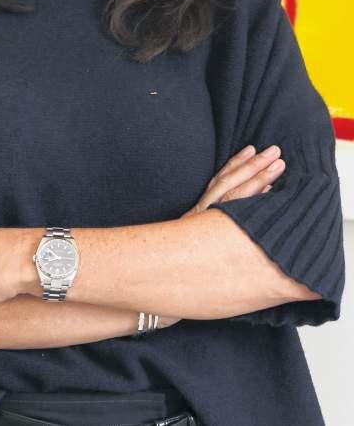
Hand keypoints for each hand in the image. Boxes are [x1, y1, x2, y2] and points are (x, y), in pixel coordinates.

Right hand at [157, 144, 284, 329]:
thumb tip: (224, 215)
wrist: (155, 285)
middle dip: (254, 167)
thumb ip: (205, 224)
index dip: (236, 164)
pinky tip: (271, 198)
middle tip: (275, 151)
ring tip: (278, 167)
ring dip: (259, 180)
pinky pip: (238, 219)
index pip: (219, 181)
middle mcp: (203, 216)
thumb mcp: (188, 237)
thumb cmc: (176, 264)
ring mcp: (209, 228)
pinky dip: (255, 206)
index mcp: (198, 212)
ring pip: (236, 198)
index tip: (252, 149)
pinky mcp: (216, 243)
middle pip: (231, 184)